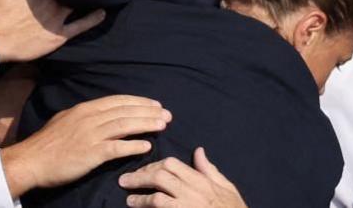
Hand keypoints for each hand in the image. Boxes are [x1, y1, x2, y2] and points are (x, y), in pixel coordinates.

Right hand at [1, 95, 171, 197]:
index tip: (154, 104)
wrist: (31, 160)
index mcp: (85, 109)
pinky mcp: (91, 153)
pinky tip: (147, 146)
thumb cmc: (46, 144)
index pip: (117, 101)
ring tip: (163, 125)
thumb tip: (99, 115)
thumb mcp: (65, 121)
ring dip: (146, 124)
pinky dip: (134, 145)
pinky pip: (117, 148)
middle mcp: (90, 118)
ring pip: (125, 126)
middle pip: (125, 111)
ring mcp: (90, 135)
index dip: (138, 102)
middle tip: (167, 114)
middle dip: (148, 111)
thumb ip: (83, 118)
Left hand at [120, 147, 247, 207]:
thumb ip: (209, 170)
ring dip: (140, 196)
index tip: (144, 169)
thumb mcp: (226, 188)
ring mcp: (188, 207)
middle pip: (160, 177)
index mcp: (202, 181)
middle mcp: (194, 192)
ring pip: (158, 197)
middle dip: (140, 176)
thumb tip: (198, 150)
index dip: (153, 164)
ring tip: (128, 198)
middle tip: (126, 180)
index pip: (172, 164)